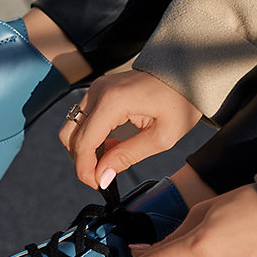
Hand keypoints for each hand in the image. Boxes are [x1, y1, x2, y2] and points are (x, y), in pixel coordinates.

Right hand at [59, 70, 201, 188]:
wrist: (187, 72)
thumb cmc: (180, 101)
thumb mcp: (161, 137)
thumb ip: (127, 156)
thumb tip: (102, 177)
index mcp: (113, 101)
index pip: (84, 143)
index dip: (85, 169)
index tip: (98, 185)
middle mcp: (98, 92)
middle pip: (69, 136)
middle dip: (81, 161)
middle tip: (102, 176)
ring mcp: (96, 89)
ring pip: (72, 128)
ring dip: (84, 150)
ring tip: (109, 160)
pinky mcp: (98, 91)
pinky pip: (81, 119)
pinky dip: (89, 138)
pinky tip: (110, 146)